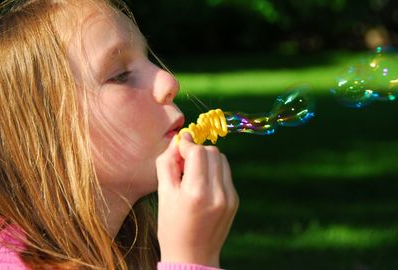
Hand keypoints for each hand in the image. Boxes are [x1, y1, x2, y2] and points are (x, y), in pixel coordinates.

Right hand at [156, 132, 238, 266]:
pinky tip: (202, 184)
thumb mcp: (163, 193)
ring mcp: (229, 197)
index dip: (186, 144)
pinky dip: (213, 171)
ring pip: (221, 159)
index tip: (179, 145)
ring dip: (206, 158)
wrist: (192, 256)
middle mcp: (217, 193)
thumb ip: (167, 163)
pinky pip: (225, 173)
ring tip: (193, 172)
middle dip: (196, 150)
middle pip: (211, 152)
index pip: (197, 152)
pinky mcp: (234, 201)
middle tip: (183, 161)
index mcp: (196, 193)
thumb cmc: (171, 226)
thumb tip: (179, 140)